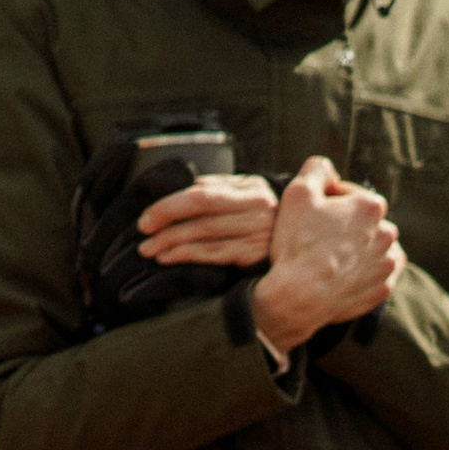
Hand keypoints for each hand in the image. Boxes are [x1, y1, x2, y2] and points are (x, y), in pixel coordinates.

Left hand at [137, 172, 278, 269]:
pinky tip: (167, 258)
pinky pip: (212, 253)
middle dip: (165, 216)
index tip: (146, 217)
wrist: (306, 261)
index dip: (169, 202)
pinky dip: (186, 255)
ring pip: (203, 230)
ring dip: (170, 241)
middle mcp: (257, 206)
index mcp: (252, 188)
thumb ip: (221, 198)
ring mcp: (258, 231)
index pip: (202, 191)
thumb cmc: (266, 233)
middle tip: (142, 230)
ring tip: (148, 249)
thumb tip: (178, 194)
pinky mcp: (255, 255)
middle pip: (201, 205)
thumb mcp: (248, 207)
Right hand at [251, 155, 403, 354]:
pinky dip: (365, 272)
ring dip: (359, 248)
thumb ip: (317, 169)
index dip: (329, 200)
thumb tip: (328, 170)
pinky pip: (377, 276)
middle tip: (319, 236)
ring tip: (333, 255)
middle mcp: (388, 234)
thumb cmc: (297, 242)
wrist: (299, 296)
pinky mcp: (382, 290)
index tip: (313, 213)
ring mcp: (387, 265)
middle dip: (346, 224)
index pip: (351, 194)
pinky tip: (346, 273)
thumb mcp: (298, 191)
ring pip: (375, 248)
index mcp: (371, 206)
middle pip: (364, 222)